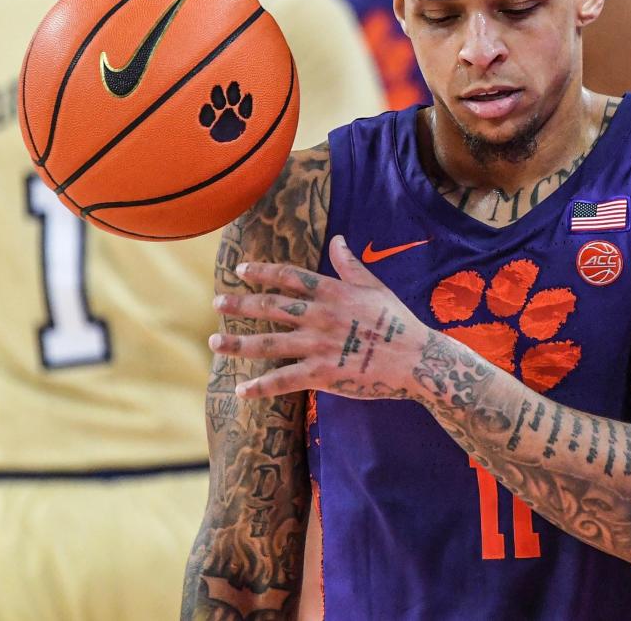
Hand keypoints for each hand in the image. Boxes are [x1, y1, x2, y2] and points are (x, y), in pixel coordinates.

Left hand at [209, 235, 431, 399]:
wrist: (416, 360)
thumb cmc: (398, 321)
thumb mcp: (375, 286)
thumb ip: (350, 264)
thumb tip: (337, 239)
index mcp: (332, 292)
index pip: (289, 277)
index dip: (262, 272)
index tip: (240, 270)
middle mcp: (320, 316)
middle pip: (270, 307)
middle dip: (240, 304)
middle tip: (216, 303)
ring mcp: (318, 345)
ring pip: (269, 343)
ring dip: (238, 343)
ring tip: (214, 342)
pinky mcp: (322, 374)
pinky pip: (284, 380)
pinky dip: (260, 386)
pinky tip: (241, 389)